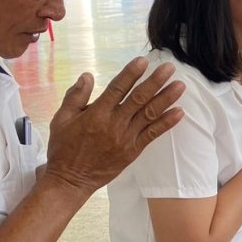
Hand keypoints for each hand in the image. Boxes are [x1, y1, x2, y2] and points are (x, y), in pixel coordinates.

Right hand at [45, 58, 186, 196]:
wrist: (70, 180)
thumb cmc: (63, 148)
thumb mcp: (61, 119)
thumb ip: (75, 96)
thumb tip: (87, 75)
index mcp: (96, 114)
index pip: (117, 89)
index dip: (131, 74)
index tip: (144, 61)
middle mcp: (114, 124)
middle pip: (139, 98)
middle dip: (156, 81)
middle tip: (170, 68)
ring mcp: (126, 138)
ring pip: (150, 114)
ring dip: (166, 99)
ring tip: (180, 86)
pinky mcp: (133, 150)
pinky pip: (153, 134)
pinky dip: (167, 123)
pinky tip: (179, 112)